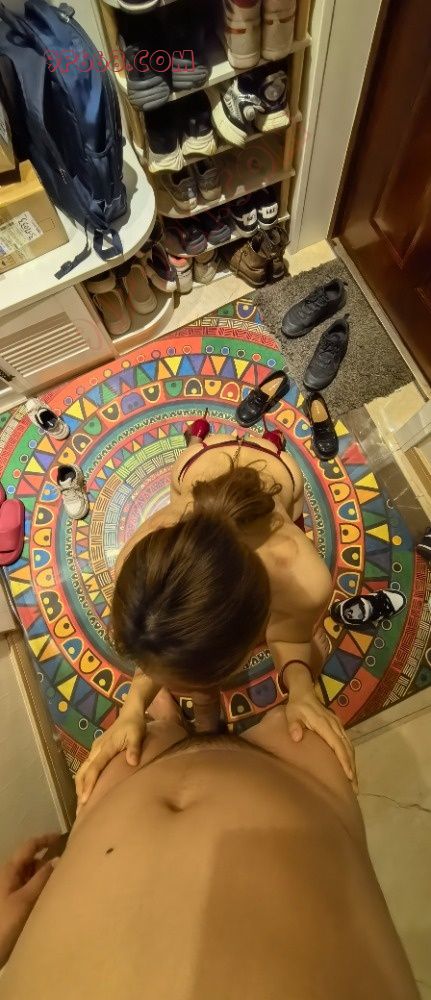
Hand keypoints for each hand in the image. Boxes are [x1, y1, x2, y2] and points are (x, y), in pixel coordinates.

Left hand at [0, 834, 59, 967]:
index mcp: (10, 870)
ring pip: (31, 875)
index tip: (62, 837)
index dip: (45, 840)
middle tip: (69, 863)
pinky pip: (29, 888)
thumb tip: (58, 858)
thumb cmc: (6, 921)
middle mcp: (10, 876)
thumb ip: (42, 878)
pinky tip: (53, 895)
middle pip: (31, 861)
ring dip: (45, 875)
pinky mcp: (13, 903)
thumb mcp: (26, 899)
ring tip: (64, 879)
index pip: (29, 846)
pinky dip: (41, 887)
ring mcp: (11, 890)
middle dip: (48, 860)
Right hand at [75, 709, 146, 809]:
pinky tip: (87, 791)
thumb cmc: (135, 724)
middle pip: (83, 772)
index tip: (84, 800)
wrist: (130, 712)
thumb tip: (132, 762)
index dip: (89, 784)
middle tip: (79, 811)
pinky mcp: (97, 751)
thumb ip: (134, 747)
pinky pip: (87, 768)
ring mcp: (95, 750)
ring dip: (80, 788)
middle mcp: (96, 750)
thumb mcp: (137, 733)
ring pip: (83, 771)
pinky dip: (84, 781)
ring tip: (81, 806)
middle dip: (80, 791)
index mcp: (105, 747)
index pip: (94, 768)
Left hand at [285, 691, 357, 791]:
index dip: (344, 760)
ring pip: (349, 747)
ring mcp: (338, 726)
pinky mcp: (338, 727)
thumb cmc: (297, 706)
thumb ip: (293, 725)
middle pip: (347, 749)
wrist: (304, 692)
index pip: (337, 745)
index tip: (349, 776)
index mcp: (324, 724)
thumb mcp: (291, 713)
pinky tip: (349, 767)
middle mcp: (335, 726)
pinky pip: (347, 743)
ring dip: (352, 764)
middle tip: (354, 788)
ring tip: (354, 782)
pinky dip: (350, 756)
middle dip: (351, 768)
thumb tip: (296, 738)